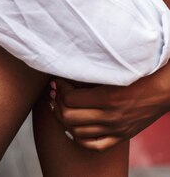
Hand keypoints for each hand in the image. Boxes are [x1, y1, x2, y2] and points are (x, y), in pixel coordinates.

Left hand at [52, 66, 169, 150]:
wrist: (165, 88)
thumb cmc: (141, 72)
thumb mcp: (116, 69)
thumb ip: (94, 72)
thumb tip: (69, 70)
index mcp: (109, 97)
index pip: (70, 98)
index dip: (59, 87)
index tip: (57, 79)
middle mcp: (111, 116)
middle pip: (69, 117)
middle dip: (58, 103)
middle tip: (56, 92)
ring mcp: (116, 129)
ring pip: (77, 132)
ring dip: (64, 118)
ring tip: (62, 105)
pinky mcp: (121, 136)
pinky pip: (93, 145)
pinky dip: (79, 137)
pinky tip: (75, 126)